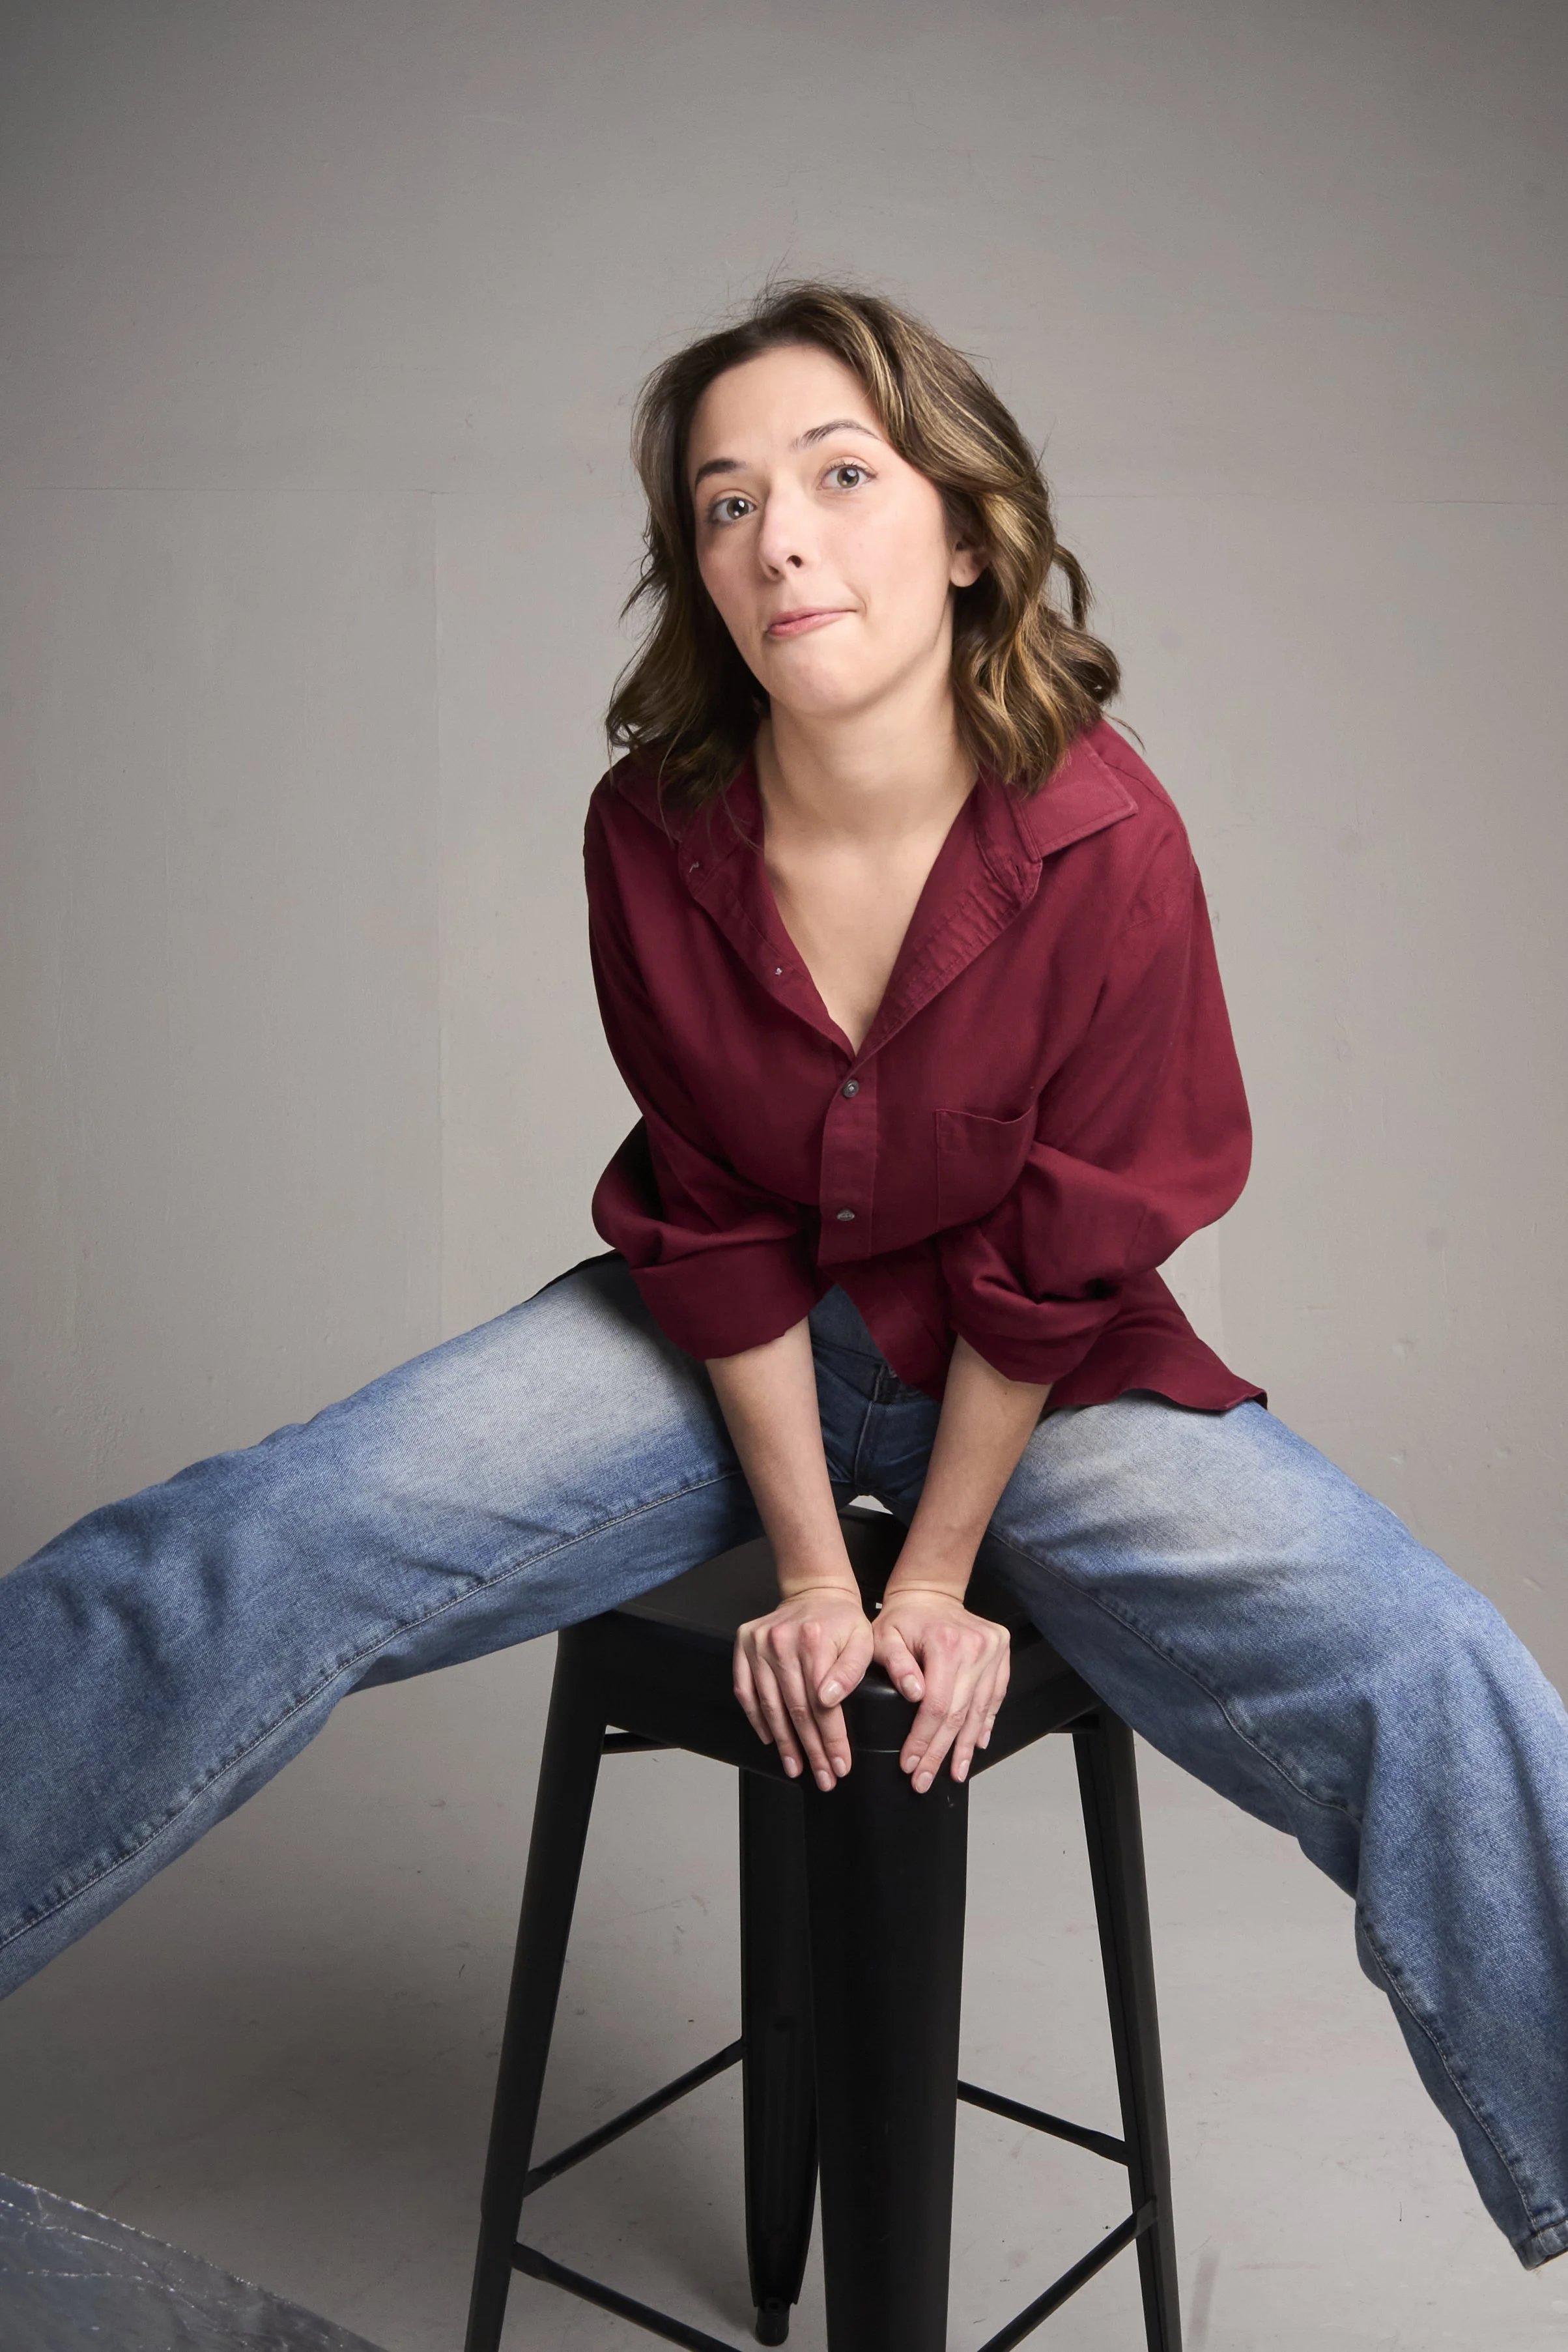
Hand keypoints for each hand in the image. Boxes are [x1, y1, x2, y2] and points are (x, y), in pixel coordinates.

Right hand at [733, 1587, 873, 1791]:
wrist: (816, 1593)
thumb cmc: (843, 1622)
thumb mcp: (863, 1642)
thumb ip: (850, 1672)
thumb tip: (829, 1700)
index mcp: (814, 1640)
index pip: (822, 1703)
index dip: (831, 1739)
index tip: (839, 1765)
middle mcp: (781, 1641)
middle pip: (796, 1710)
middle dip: (811, 1749)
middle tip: (822, 1776)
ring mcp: (758, 1643)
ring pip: (770, 1705)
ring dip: (784, 1742)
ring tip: (796, 1767)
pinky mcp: (744, 1645)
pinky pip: (745, 1690)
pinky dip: (756, 1718)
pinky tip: (769, 1738)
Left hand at [872, 1587, 1010, 1792]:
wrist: (930, 1593)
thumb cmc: (903, 1617)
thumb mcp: (884, 1636)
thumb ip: (896, 1664)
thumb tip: (913, 1693)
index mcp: (947, 1644)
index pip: (936, 1706)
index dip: (923, 1739)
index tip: (910, 1764)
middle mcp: (977, 1647)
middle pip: (959, 1714)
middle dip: (941, 1752)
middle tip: (925, 1779)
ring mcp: (994, 1651)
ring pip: (980, 1711)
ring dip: (966, 1746)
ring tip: (955, 1772)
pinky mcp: (1002, 1654)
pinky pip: (995, 1697)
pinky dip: (985, 1723)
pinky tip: (977, 1745)